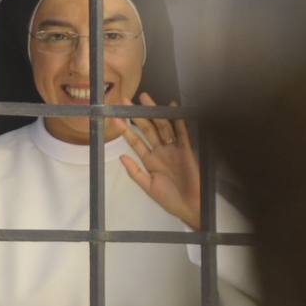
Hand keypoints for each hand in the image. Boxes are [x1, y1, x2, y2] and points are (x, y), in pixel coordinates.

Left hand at [116, 93, 201, 230]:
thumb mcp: (148, 187)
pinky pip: (181, 132)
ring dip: (154, 112)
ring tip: (144, 99)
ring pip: (162, 126)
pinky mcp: (186, 150)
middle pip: (147, 129)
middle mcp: (161, 151)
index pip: (135, 141)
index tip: (114, 118)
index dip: (125, 130)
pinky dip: (178, 120)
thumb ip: (135, 172)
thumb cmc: (170, 199)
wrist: (190, 207)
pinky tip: (172, 108)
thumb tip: (121, 156)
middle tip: (126, 101)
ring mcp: (173, 149)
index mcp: (150, 160)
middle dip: (137, 115)